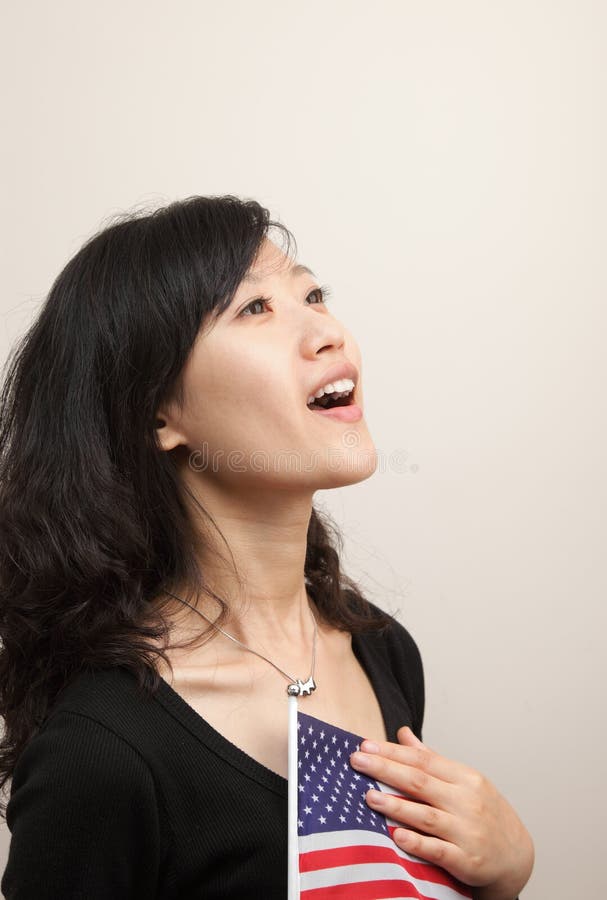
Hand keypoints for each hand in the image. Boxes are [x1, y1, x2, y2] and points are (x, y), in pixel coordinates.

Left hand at [349, 727, 533, 899]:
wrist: (516, 857)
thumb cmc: (484, 813)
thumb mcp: (464, 782)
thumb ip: (430, 759)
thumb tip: (402, 733)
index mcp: (465, 778)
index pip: (423, 760)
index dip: (393, 752)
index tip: (366, 745)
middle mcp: (467, 802)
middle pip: (421, 782)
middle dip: (386, 769)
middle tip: (357, 761)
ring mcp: (467, 831)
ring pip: (427, 816)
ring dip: (396, 806)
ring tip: (370, 796)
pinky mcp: (467, 860)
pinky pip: (439, 850)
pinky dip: (418, 843)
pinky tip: (397, 836)